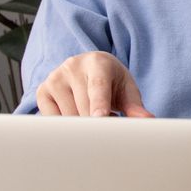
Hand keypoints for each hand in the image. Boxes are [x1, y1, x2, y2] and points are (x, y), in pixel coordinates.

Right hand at [35, 52, 153, 116]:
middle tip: (106, 127)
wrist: (89, 68)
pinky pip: (51, 119)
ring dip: (80, 127)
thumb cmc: (112, 82)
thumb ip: (135, 106)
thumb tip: (148, 121)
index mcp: (98, 63)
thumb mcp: (127, 90)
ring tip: (91, 118)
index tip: (100, 119)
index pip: (98, 86)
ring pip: (67, 116)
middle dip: (94, 125)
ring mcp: (55, 77)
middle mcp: (73, 66)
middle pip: (83, 107)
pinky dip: (64, 127)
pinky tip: (74, 118)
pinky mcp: (43, 90)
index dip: (99, 104)